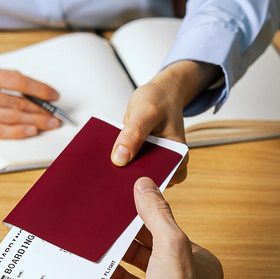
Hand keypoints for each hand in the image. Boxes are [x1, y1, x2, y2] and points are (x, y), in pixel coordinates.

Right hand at [0, 52, 61, 138]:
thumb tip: (26, 90)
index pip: (19, 82)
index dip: (40, 89)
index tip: (53, 95)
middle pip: (18, 103)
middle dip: (41, 110)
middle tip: (55, 114)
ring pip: (11, 118)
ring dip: (34, 122)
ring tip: (48, 123)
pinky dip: (17, 132)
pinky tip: (30, 131)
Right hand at [92, 177, 223, 278]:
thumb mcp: (170, 247)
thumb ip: (157, 215)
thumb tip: (146, 185)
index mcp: (199, 265)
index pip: (168, 237)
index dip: (144, 225)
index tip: (122, 215)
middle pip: (149, 262)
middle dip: (125, 251)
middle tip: (102, 237)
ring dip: (114, 275)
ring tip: (93, 261)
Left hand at [110, 60, 221, 183]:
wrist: (159, 94)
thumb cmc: (159, 100)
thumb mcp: (146, 112)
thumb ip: (133, 134)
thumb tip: (119, 160)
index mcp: (178, 157)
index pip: (160, 179)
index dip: (140, 184)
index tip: (119, 183)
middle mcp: (167, 163)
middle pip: (146, 181)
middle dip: (127, 180)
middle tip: (106, 177)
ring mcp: (152, 162)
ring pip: (134, 176)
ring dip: (120, 173)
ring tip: (102, 169)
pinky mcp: (139, 158)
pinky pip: (127, 165)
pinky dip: (117, 162)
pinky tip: (103, 159)